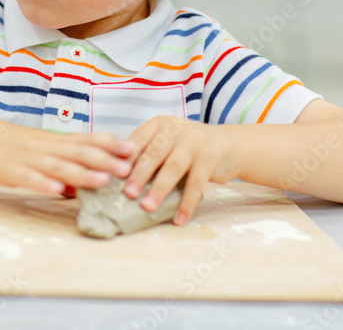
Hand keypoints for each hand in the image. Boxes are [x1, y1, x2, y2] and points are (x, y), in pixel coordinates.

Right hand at [0, 121, 134, 195]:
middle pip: (80, 152)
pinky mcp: (12, 171)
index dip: (111, 144)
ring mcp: (30, 159)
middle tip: (130, 168)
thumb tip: (85, 184)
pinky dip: (44, 183)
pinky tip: (57, 190)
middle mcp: (47, 147)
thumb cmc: (12, 145)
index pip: (88, 139)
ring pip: (60, 165)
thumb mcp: (41, 151)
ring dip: (82, 173)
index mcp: (55, 142)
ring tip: (103, 180)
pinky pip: (30, 177)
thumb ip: (64, 165)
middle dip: (106, 160)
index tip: (135, 148)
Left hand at [121, 116, 238, 224]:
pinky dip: (186, 203)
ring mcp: (194, 142)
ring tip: (147, 206)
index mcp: (160, 124)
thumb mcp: (167, 142)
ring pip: (173, 168)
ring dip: (159, 189)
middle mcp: (176, 129)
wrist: (228, 145)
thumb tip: (116, 176)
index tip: (114, 174)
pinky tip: (179, 219)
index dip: (126, 157)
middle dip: (139, 174)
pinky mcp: (209, 159)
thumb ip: (147, 152)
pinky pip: (195, 184)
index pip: (139, 139)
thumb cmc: (187, 148)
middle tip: (127, 194)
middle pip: (154, 153)